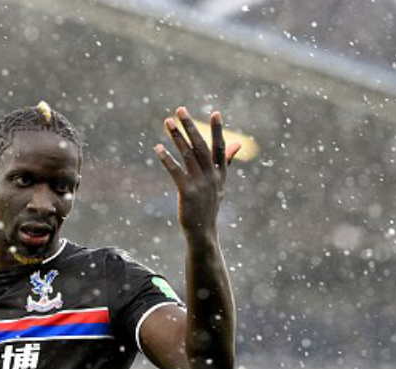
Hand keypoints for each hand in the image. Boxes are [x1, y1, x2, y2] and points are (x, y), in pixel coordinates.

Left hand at [154, 107, 240, 238]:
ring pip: (188, 155)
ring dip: (176, 137)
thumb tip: (237, 144)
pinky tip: (158, 148)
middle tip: (180, 110)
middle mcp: (212, 176)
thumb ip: (225, 162)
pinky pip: (176, 171)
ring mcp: (200, 184)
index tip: (215, 112)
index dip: (218, 130)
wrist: (203, 232)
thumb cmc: (209, 206)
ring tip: (167, 122)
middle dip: (190, 126)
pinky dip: (167, 159)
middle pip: (201, 146)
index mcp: (220, 173)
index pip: (220, 147)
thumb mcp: (220, 184)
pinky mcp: (187, 192)